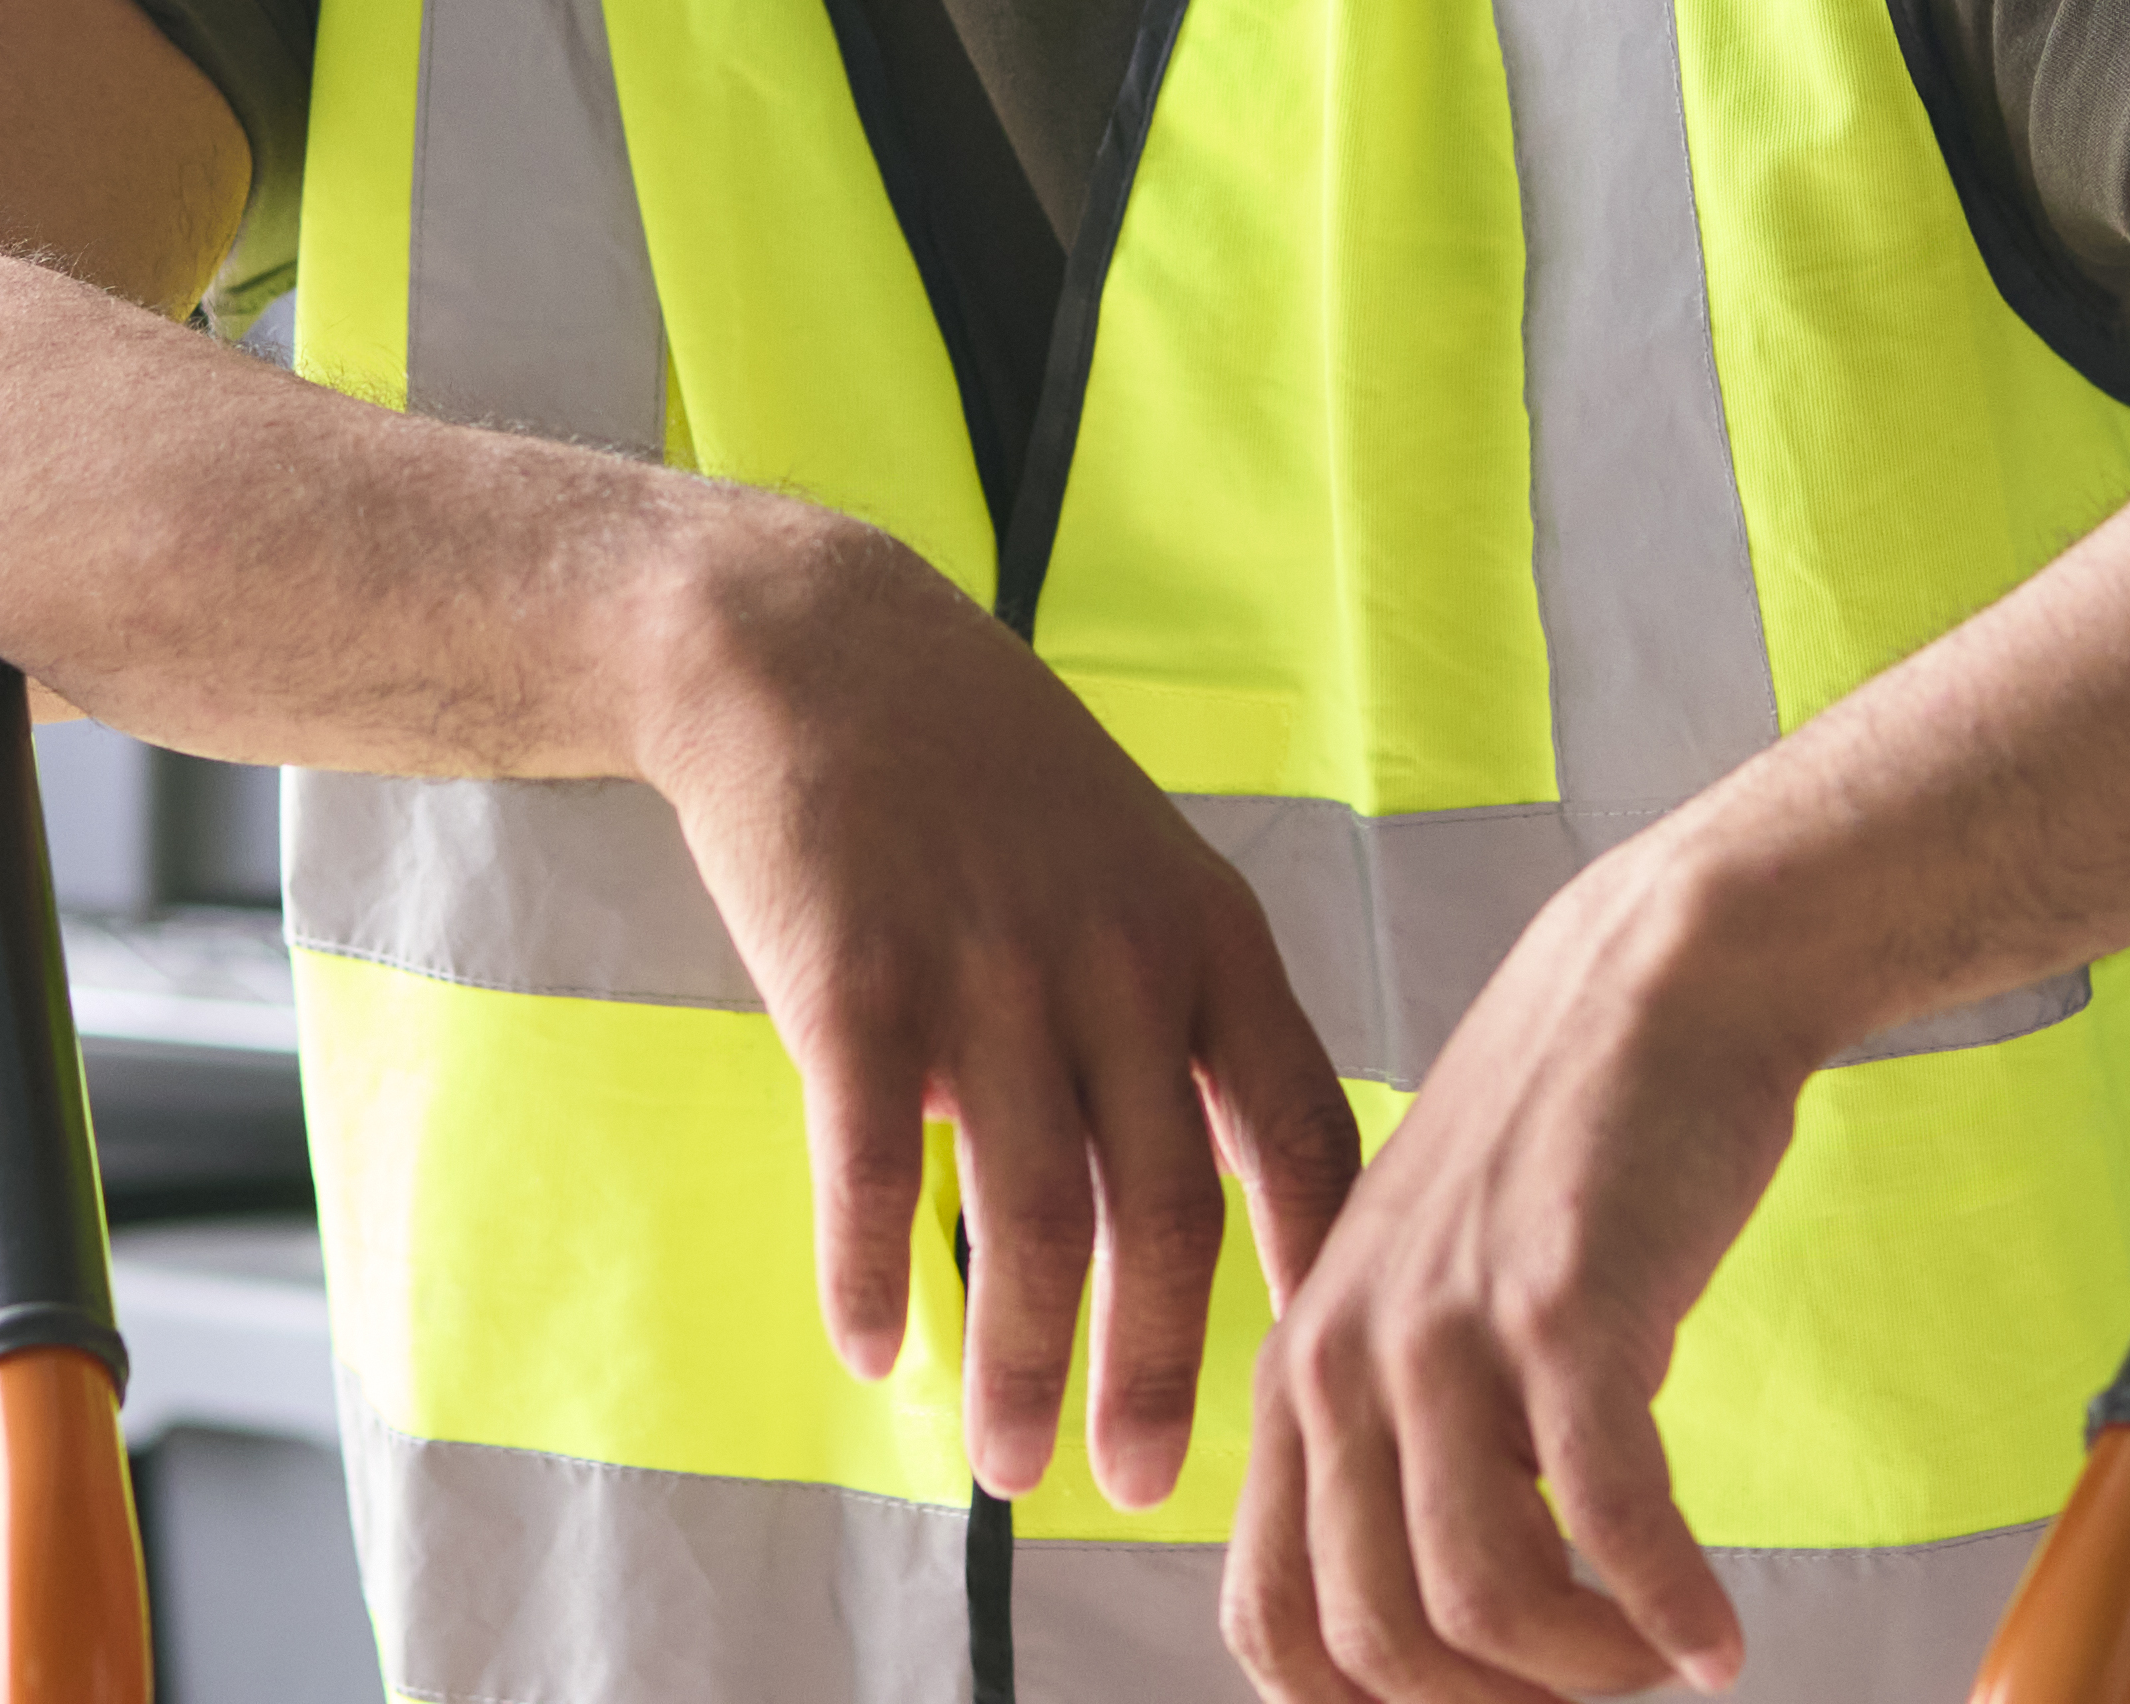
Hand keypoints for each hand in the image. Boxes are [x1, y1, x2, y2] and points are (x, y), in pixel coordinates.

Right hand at [626, 503, 1363, 1514]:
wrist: (814, 644)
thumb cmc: (976, 766)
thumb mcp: (1126, 857)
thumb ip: (1165, 1009)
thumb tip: (1185, 1190)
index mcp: (1204, 935)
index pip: (1304, 1135)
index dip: (1316, 1275)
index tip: (1314, 1387)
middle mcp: (1114, 960)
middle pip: (1167, 1212)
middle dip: (1159, 1370)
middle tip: (1140, 1486)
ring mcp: (986, 969)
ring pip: (1029, 1217)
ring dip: (1021, 1360)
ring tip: (1006, 1465)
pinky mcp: (856, 980)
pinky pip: (877, 1166)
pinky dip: (876, 1273)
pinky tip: (872, 1348)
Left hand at [1223, 842, 1817, 1698]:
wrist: (1651, 984)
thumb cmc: (1560, 1155)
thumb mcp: (1427, 1297)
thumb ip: (1404, 1434)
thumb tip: (1443, 1627)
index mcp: (1301, 1368)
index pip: (1273, 1623)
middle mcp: (1343, 1356)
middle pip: (1373, 1640)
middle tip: (1591, 1685)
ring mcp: (1446, 1332)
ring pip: (1479, 1604)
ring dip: (1588, 1671)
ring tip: (1659, 1658)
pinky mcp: (1563, 1309)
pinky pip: (1610, 1525)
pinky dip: (1671, 1611)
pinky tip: (1718, 1637)